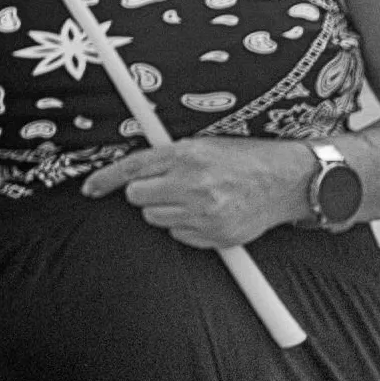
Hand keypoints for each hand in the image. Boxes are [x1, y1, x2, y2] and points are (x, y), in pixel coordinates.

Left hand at [82, 138, 304, 248]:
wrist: (290, 180)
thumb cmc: (246, 158)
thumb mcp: (205, 144)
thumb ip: (168, 156)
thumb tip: (132, 171)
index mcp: (188, 155)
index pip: (132, 168)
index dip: (105, 180)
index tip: (90, 188)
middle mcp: (193, 184)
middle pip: (137, 197)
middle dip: (147, 192)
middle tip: (170, 186)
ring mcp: (205, 213)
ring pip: (155, 218)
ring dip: (166, 210)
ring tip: (194, 198)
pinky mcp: (216, 235)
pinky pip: (179, 236)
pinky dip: (186, 227)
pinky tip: (208, 214)